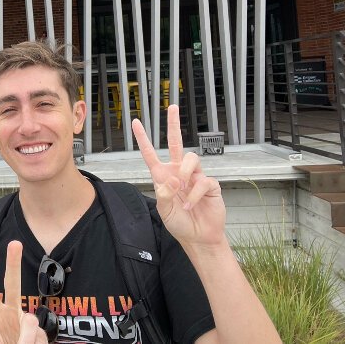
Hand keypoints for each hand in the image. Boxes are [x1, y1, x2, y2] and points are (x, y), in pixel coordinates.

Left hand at [0, 241, 47, 343]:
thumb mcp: (1, 343)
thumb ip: (18, 332)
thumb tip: (32, 320)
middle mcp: (10, 313)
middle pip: (13, 284)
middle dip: (14, 263)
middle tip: (15, 243)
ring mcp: (26, 322)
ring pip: (31, 321)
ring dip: (27, 339)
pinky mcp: (40, 333)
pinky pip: (40, 336)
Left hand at [131, 105, 225, 246]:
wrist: (199, 237)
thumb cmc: (179, 223)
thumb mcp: (164, 211)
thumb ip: (164, 195)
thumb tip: (172, 179)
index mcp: (163, 176)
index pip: (150, 154)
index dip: (143, 138)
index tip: (135, 122)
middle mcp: (178, 172)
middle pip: (176, 142)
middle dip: (173, 124)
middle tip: (172, 107)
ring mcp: (194, 176)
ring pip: (191, 158)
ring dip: (185, 175)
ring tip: (182, 190)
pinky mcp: (209, 184)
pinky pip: (203, 181)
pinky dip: (195, 195)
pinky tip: (191, 206)